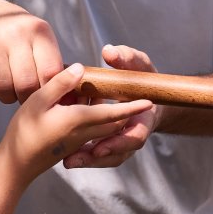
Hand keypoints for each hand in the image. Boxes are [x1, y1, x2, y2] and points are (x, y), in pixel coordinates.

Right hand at [0, 3, 63, 103]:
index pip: (50, 73)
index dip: (48, 91)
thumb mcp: (39, 39)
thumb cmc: (18, 36)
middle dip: (26, 97)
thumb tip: (68, 98)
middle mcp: (17, 33)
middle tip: (24, 96)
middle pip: (26, 84)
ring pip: (3, 87)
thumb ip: (52, 64)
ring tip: (8, 90)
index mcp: (39, 31)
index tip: (43, 94)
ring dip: (6, 97)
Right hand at [0, 64, 153, 183]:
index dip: (132, 107)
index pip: (114, 113)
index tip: (148, 100)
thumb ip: (61, 84)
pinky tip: (80, 105)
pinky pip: (94, 132)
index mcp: (79, 121)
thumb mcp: (38, 101)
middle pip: (114, 120)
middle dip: (125, 108)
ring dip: (109, 113)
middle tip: (129, 89)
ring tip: (99, 94)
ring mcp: (80, 142)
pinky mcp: (74, 147)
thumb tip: (81, 68)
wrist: (15, 165)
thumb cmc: (23, 131)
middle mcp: (85, 133)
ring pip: (104, 127)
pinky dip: (96, 119)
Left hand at [59, 43, 162, 168]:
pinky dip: (85, 154)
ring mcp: (122, 139)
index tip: (99, 148)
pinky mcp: (110, 139)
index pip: (135, 137)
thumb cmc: (142, 76)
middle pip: (118, 154)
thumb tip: (108, 51)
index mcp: (144, 118)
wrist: (146, 90)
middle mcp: (134, 132)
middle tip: (73, 160)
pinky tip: (65, 155)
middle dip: (95, 158)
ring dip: (88, 161)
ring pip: (108, 157)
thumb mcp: (138, 64)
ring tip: (67, 162)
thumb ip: (126, 57)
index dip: (118, 143)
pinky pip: (99, 152)